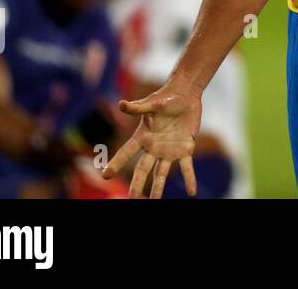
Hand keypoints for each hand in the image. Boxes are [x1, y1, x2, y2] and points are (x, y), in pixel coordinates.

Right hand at [101, 83, 201, 198]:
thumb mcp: (153, 103)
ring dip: (158, 189)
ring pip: (161, 174)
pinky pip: (187, 168)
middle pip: (142, 169)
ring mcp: (169, 151)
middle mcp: (154, 147)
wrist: (185, 95)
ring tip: (154, 202)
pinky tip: (192, 192)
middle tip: (131, 199)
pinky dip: (189, 179)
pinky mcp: (185, 150)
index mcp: (143, 136)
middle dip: (136, 185)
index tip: (105, 175)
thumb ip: (138, 107)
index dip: (116, 163)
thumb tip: (121, 104)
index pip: (127, 152)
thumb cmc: (166, 97)